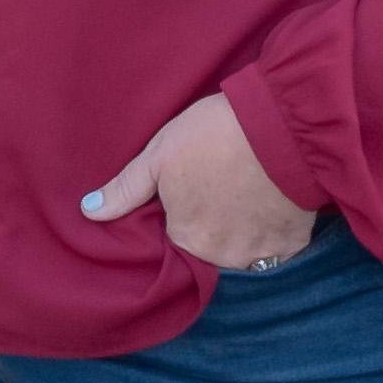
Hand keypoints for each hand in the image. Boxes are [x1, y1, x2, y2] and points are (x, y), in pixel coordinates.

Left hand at [80, 92, 317, 272]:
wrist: (281, 124)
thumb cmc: (214, 134)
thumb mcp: (160, 153)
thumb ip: (127, 189)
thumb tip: (89, 211)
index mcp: (185, 239)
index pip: (175, 241)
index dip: (182, 218)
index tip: (193, 195)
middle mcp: (221, 258)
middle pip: (210, 251)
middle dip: (213, 229)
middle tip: (222, 192)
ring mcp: (261, 255)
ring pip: (245, 253)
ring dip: (243, 234)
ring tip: (246, 198)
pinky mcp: (293, 245)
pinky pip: (279, 249)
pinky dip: (275, 233)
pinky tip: (271, 205)